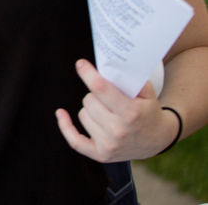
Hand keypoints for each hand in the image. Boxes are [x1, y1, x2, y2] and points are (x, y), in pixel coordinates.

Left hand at [55, 59, 179, 161]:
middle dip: (96, 95)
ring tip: (107, 112)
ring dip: (91, 109)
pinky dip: (65, 127)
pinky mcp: (101, 154)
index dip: (88, 74)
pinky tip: (61, 114)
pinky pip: (75, 140)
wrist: (157, 139)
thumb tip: (105, 66)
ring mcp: (109, 144)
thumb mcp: (146, 92)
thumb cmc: (148, 111)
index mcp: (131, 113)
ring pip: (82, 114)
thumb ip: (127, 78)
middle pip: (88, 100)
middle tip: (109, 98)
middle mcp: (118, 130)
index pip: (100, 89)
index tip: (81, 64)